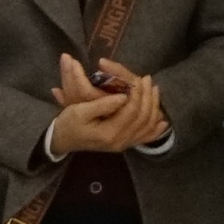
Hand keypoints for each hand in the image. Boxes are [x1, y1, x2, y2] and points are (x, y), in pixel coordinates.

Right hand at [49, 53, 166, 157]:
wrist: (61, 140)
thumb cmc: (68, 123)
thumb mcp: (79, 111)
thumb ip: (102, 104)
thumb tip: (123, 96)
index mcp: (109, 133)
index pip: (131, 111)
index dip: (137, 94)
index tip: (138, 78)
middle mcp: (120, 141)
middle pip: (143, 118)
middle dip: (147, 97)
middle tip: (147, 80)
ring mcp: (123, 144)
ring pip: (147, 126)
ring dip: (153, 107)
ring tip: (154, 90)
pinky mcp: (124, 144)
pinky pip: (144, 138)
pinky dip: (155, 129)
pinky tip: (162, 121)